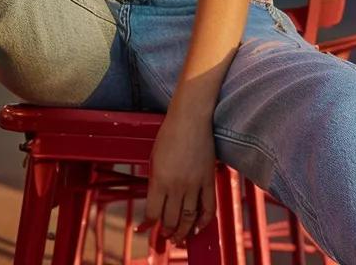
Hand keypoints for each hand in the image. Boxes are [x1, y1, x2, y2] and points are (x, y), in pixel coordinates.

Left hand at [142, 105, 216, 244]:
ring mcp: (194, 184)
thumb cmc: (169, 133)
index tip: (146, 229)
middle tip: (165, 236)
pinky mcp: (209, 180)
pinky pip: (208, 208)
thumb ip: (155, 181)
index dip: (149, 224)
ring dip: (183, 232)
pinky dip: (203, 222)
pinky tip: (198, 227)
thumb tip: (155, 200)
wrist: (190, 118)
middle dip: (166, 232)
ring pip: (189, 219)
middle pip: (171, 220)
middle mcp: (177, 185)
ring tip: (179, 238)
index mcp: (160, 179)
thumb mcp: (154, 157)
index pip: (153, 212)